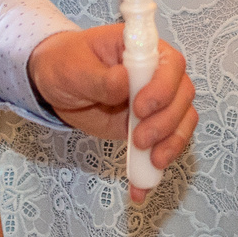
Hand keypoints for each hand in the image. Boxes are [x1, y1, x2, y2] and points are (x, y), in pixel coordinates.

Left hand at [25, 25, 198, 201]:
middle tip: (140, 139)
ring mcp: (156, 102)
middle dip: (167, 122)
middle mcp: (156, 74)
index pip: (170, 64)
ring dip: (171, 144)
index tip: (140, 107)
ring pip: (181, 122)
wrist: (55, 84)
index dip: (163, 87)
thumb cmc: (65, 63)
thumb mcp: (74, 67)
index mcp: (142, 50)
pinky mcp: (147, 127)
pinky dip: (155, 169)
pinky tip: (142, 186)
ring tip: (150, 161)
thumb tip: (123, 83)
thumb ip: (100, 77)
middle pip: (182, 96)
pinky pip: (163, 145)